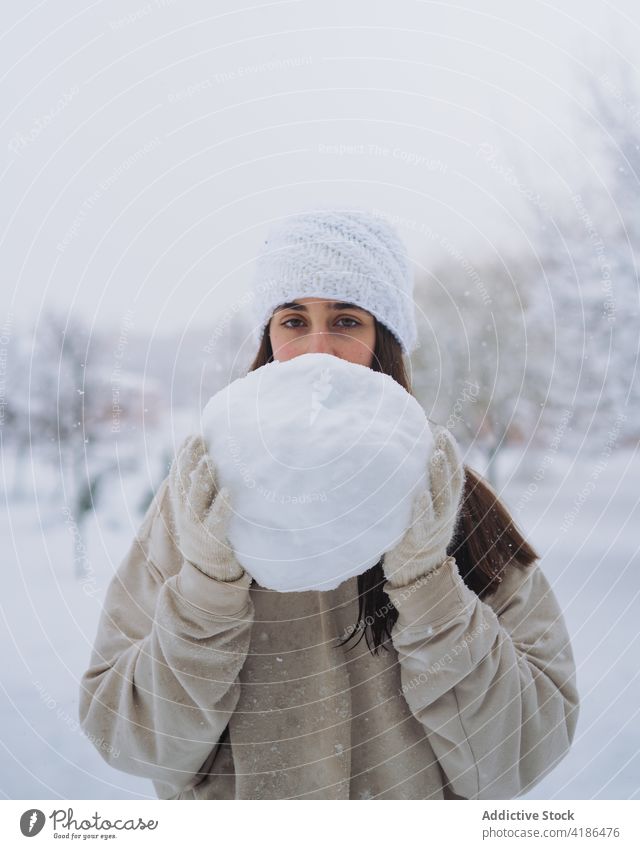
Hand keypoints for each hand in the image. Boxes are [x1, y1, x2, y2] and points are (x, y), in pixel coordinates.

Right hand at [168, 435, 245, 582]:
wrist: (209, 573)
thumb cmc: (209, 534)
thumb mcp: (200, 510)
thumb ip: (201, 489)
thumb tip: (208, 459)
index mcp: (182, 505)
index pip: (178, 475)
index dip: (182, 455)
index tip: (192, 435)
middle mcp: (185, 514)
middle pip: (184, 483)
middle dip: (189, 459)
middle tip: (199, 438)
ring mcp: (197, 528)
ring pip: (196, 500)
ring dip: (202, 479)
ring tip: (210, 459)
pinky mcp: (213, 540)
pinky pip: (217, 522)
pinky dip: (221, 507)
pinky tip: (228, 492)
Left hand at [382, 425, 464, 587]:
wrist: (413, 576)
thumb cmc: (412, 536)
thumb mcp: (422, 511)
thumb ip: (419, 488)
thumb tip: (402, 458)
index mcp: (446, 506)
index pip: (455, 476)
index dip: (452, 454)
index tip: (442, 431)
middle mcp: (444, 516)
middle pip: (451, 484)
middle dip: (448, 458)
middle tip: (441, 436)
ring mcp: (433, 530)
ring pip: (441, 501)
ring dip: (439, 477)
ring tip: (434, 456)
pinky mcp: (417, 543)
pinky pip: (422, 525)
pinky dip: (422, 510)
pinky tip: (419, 495)